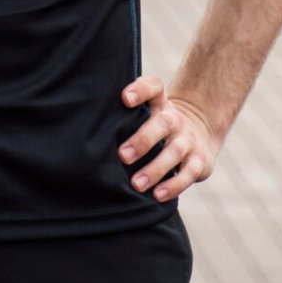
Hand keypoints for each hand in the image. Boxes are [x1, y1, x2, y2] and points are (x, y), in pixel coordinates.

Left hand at [119, 74, 220, 201]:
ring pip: (175, 151)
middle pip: (163, 122)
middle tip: (122, 156)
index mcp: (160, 104)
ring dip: (155, 169)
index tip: (124, 98)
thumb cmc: (156, 126)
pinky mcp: (200, 161)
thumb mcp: (146, 114)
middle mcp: (175, 119)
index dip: (140, 90)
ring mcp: (188, 140)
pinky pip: (189, 173)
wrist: (199, 133)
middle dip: (143, 139)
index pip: (153, 87)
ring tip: (136, 184)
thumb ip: (123, 116)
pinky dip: (174, 185)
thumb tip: (81, 124)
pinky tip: (157, 195)